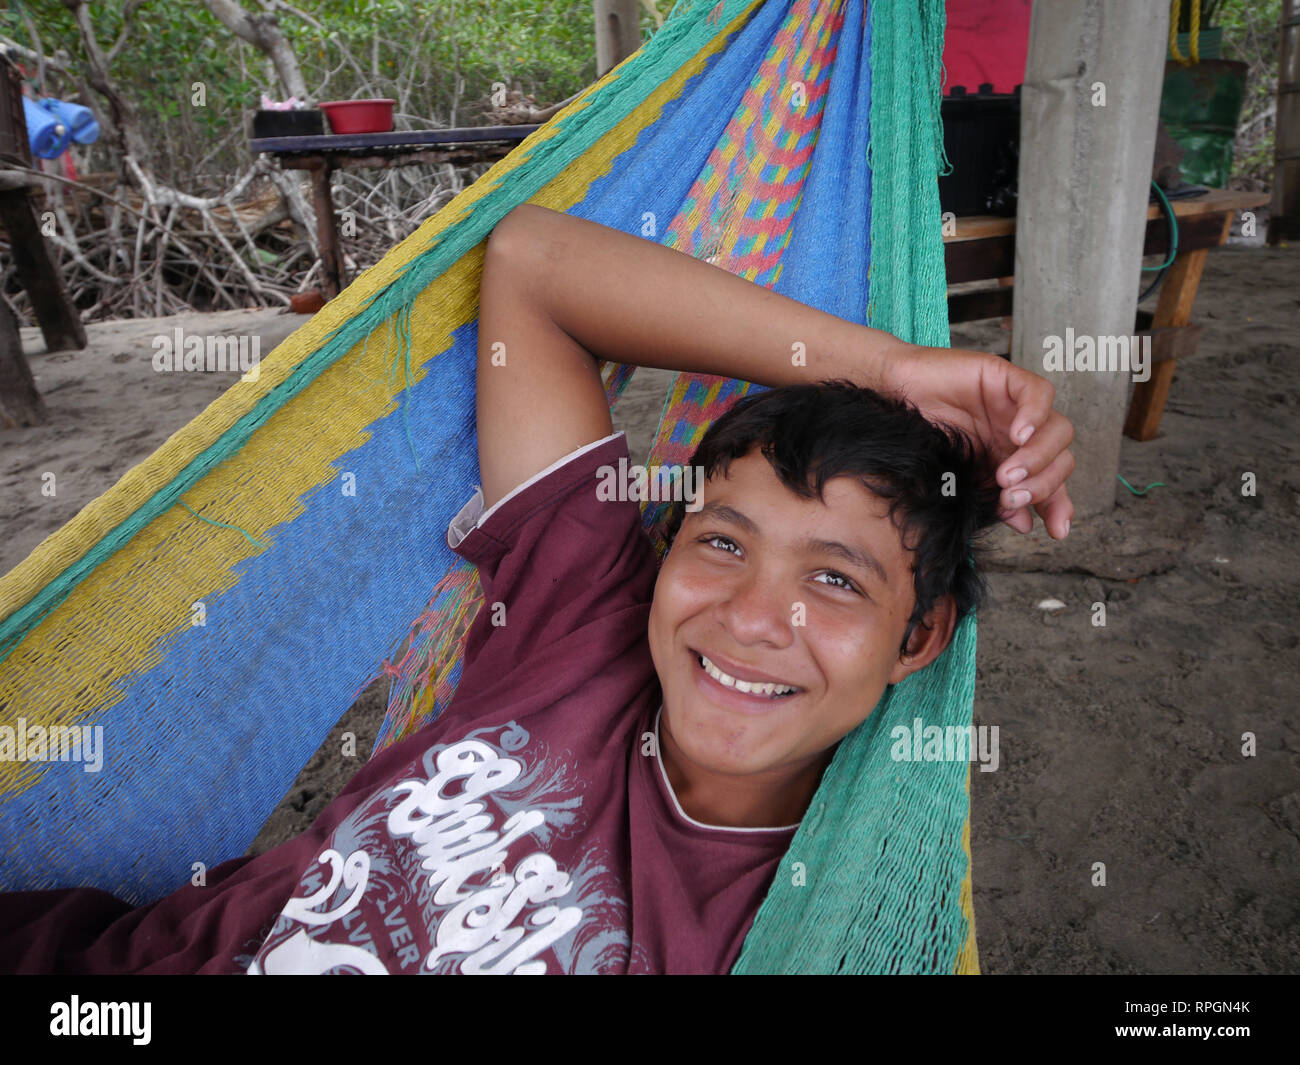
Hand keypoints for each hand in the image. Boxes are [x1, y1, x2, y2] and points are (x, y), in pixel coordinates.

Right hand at [876, 344, 1075, 538]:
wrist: (887, 402)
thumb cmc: (916, 439)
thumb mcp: (958, 480)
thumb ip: (991, 500)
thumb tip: (1024, 524)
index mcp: (1012, 459)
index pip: (1050, 481)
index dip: (1059, 505)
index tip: (1056, 531)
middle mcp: (1020, 435)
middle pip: (1061, 459)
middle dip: (1043, 485)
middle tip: (1012, 498)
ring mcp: (1016, 407)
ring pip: (1058, 430)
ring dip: (1038, 458)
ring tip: (1007, 475)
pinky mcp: (1006, 378)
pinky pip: (1038, 394)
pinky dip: (1035, 416)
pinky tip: (1018, 436)